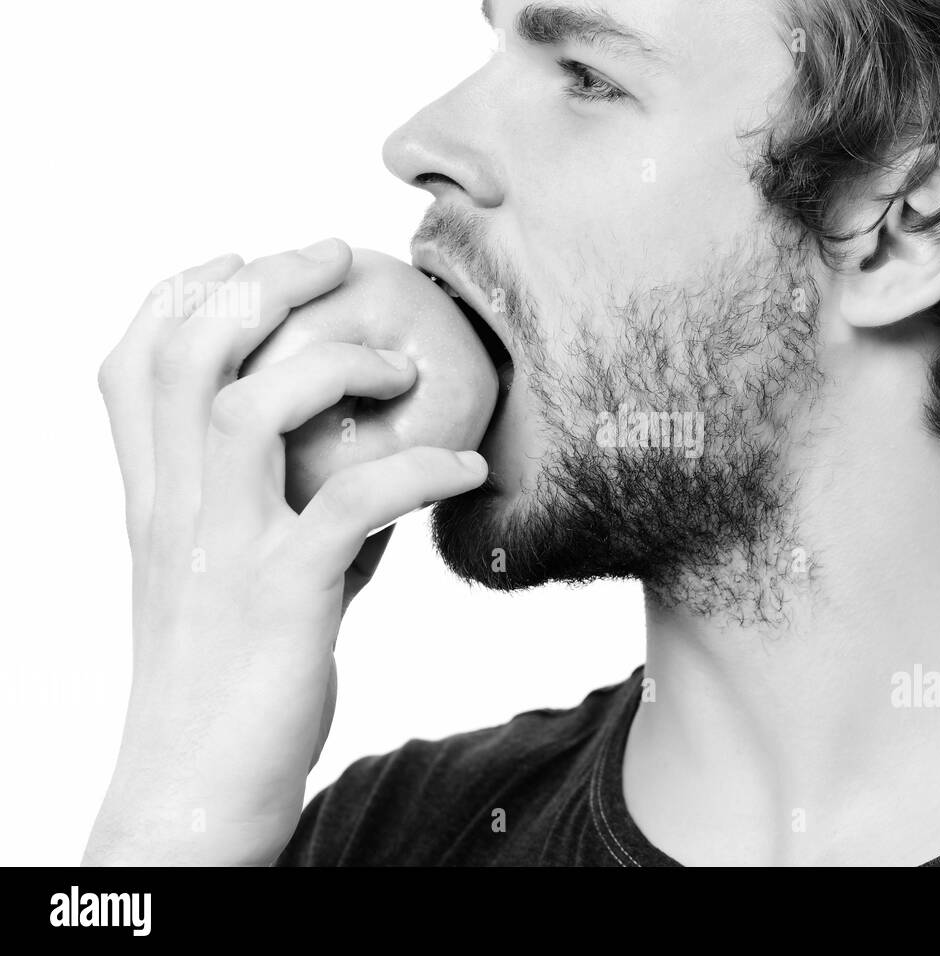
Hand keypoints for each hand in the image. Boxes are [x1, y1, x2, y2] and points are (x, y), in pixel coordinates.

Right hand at [84, 240, 486, 864]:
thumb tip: (367, 472)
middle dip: (264, 283)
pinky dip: (417, 470)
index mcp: (155, 499)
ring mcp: (224, 550)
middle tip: (335, 255)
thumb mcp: (230, 578)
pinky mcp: (283, 598)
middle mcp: (175, 510)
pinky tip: (462, 467)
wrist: (194, 788)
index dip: (182, 291)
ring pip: (247, 408)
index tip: (242, 258)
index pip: (134, 363)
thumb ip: (278, 513)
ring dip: (334, 365)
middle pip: (189, 354)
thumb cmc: (226, 678)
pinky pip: (352, 504)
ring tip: (402, 366)